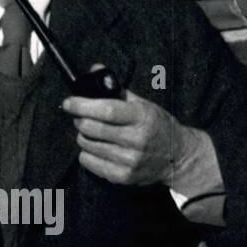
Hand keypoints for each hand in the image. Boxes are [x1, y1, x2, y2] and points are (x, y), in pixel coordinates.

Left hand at [61, 72, 203, 187]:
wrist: (177, 157)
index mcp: (142, 117)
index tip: (68, 103)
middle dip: (80, 120)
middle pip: (92, 129)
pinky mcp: (122, 177)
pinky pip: (89, 163)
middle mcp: (136, 140)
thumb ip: (117, 89)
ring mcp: (129, 161)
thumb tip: (94, 70)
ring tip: (92, 133)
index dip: (82, 105)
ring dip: (83, 136)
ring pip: (87, 145)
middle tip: (81, 117)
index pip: (106, 110)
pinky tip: (96, 148)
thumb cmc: (156, 126)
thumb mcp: (143, 104)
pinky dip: (86, 153)